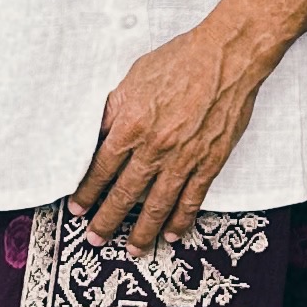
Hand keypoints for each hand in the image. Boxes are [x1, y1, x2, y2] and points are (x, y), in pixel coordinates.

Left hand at [75, 17, 269, 250]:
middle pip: (125, 193)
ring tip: (132, 250)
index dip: (88, 191)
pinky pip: (192, 200)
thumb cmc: (181, 60)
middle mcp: (154, 147)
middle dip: (107, 220)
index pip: (101, 168)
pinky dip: (181, 220)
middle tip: (95, 238)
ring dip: (141, 231)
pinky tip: (171, 234)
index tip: (78, 208)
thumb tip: (97, 135)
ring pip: (157, 205)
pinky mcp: (210, 162)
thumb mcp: (134, 78)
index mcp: (131, 124)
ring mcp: (183, 158)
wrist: (227, 56)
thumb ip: (114, 110)